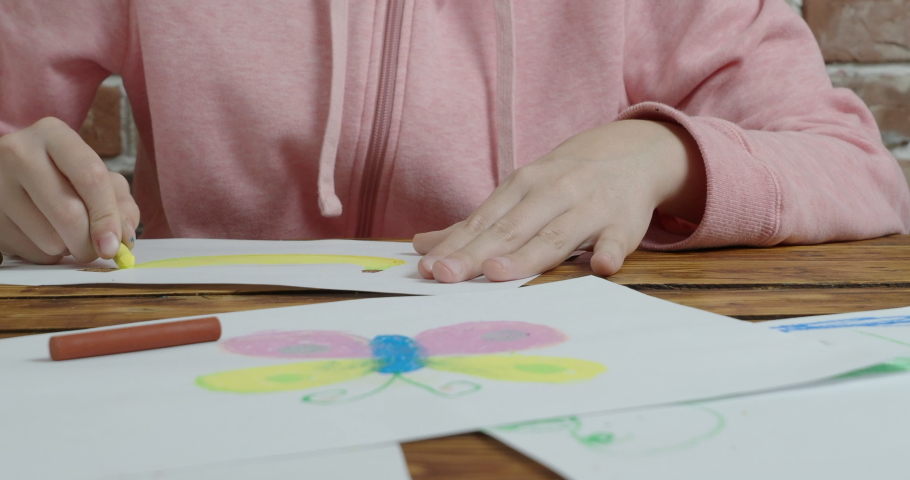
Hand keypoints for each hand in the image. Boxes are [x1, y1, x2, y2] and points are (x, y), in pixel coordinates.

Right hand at [0, 117, 138, 263]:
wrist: (11, 175)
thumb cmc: (64, 175)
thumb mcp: (97, 176)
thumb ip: (120, 203)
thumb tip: (123, 238)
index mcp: (53, 134)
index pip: (90, 177)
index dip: (107, 216)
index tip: (114, 244)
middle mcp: (18, 153)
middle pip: (68, 212)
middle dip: (89, 242)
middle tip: (98, 250)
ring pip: (48, 238)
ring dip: (68, 248)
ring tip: (66, 233)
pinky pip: (28, 250)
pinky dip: (45, 253)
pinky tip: (42, 235)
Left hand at [413, 119, 705, 282]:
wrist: (631, 153)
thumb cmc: (564, 182)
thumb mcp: (518, 193)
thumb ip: (475, 224)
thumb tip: (422, 246)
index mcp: (522, 187)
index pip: (483, 222)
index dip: (455, 246)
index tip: (428, 268)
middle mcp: (551, 193)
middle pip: (510, 230)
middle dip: (476, 254)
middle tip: (446, 276)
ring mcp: (589, 207)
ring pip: (555, 235)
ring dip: (528, 254)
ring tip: (498, 273)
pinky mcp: (623, 223)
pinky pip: (617, 238)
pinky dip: (609, 251)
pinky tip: (601, 266)